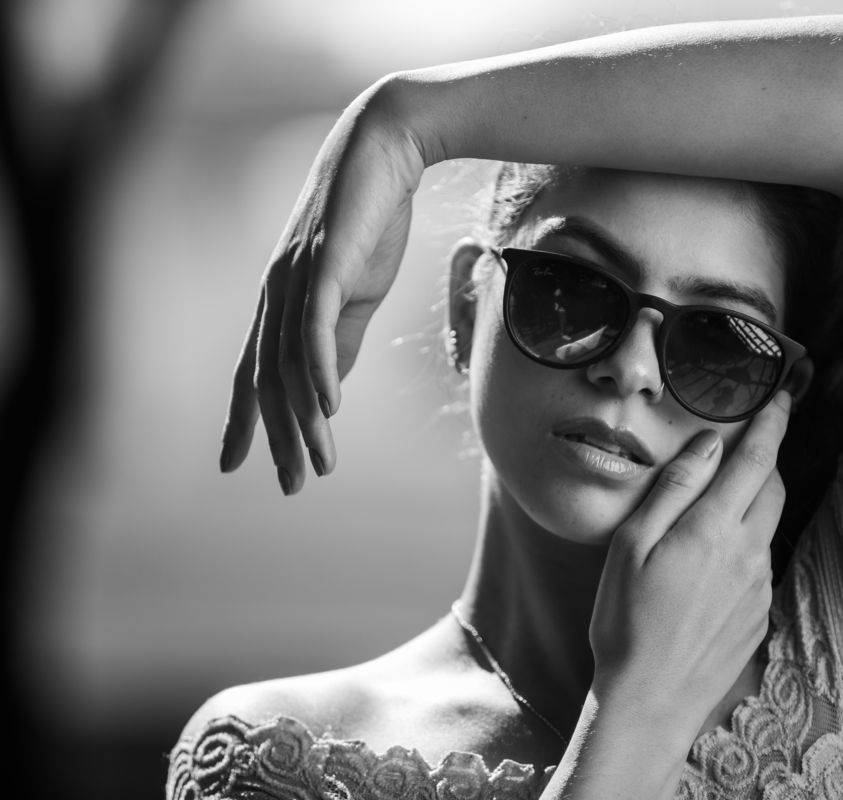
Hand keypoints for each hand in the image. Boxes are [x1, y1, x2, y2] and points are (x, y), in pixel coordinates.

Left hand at [219, 78, 428, 493]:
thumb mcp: (356, 293)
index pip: (253, 371)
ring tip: (319, 464)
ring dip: (304, 421)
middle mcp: (276, 294)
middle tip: (289, 485)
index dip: (243, 419)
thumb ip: (340, 338)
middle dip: (276, 437)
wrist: (385, 153)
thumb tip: (330, 389)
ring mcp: (294, 279)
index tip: (236, 464)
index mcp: (282, 302)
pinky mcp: (322, 263)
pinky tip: (328, 409)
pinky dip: (319, 372)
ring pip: (291, 364)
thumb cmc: (371, 221)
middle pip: (267, 379)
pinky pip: (313, 328)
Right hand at [588, 390, 791, 750]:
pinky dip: (746, 543)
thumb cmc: (626, 623)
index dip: (772, 423)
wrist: (650, 702)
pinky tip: (712, 561)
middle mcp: (749, 554)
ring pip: (769, 524)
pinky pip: (761, 562)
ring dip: (755, 502)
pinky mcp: (761, 614)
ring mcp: (760, 587)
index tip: (781, 397)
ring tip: (720, 504)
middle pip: (774, 487)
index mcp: (715, 530)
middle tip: (749, 441)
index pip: (757, 460)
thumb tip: (708, 445)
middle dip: (767, 457)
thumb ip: (675, 489)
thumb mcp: (632, 546)